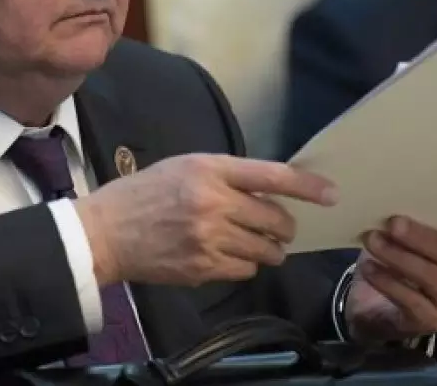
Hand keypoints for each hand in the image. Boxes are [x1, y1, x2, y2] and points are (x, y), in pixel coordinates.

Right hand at [74, 154, 337, 286]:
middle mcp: (214, 203)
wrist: (106, 232)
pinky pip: (246, 271)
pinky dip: (245, 265)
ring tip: (251, 242)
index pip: (271, 176)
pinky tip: (226, 255)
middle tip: (275, 226)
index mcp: (210, 170)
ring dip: (267, 248)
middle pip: (276, 219)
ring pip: (266, 250)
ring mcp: (210, 239)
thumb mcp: (184, 167)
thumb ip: (226, 175)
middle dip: (282, 226)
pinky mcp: (203, 268)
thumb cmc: (144, 193)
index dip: (307, 186)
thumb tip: (270, 190)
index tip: (331, 194)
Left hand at [345, 201, 436, 342]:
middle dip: (421, 237)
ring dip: (399, 257)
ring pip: (431, 277)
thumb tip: (390, 196)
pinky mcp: (431, 321)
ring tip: (372, 241)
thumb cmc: (402, 260)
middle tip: (392, 222)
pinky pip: (411, 300)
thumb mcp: (409, 238)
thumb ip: (412, 218)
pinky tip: (369, 268)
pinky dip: (387, 282)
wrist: (380, 308)